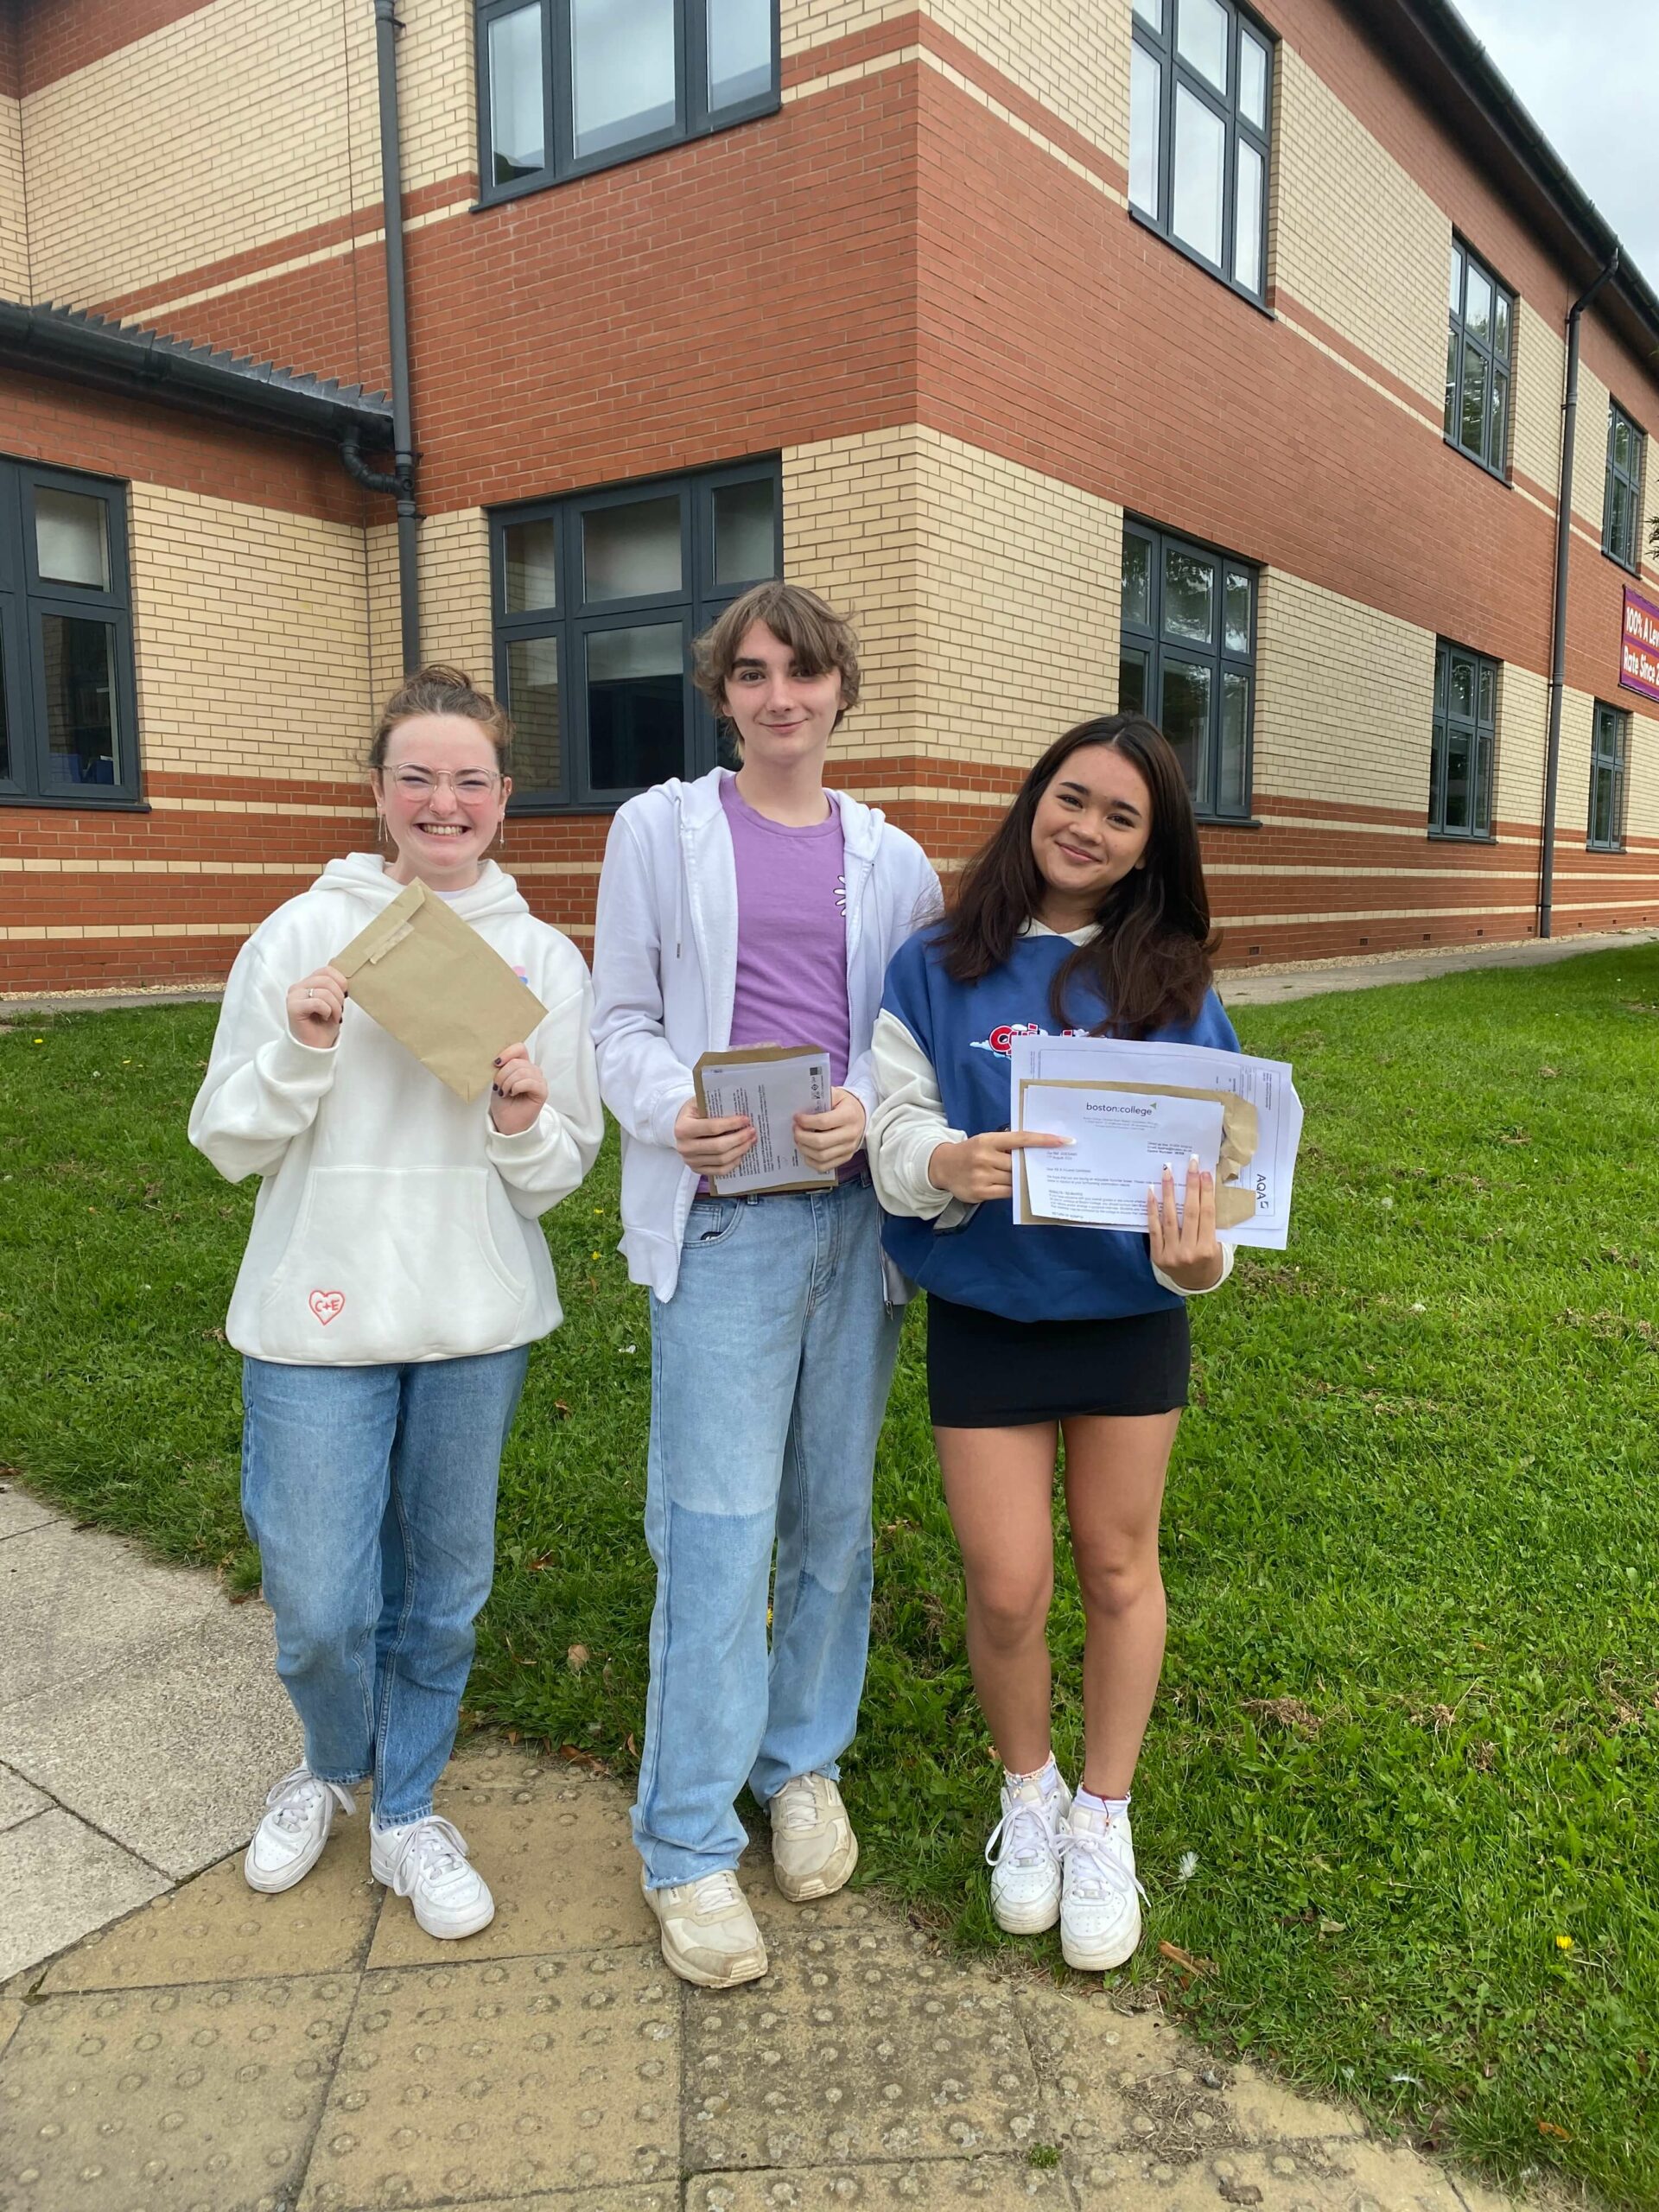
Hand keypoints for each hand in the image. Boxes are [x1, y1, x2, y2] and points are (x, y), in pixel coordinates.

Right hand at [286, 965, 348, 1047]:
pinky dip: (327, 1011)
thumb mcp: (334, 1002)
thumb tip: (345, 978)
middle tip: (339, 1010)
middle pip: (327, 979)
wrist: (315, 1047)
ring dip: (335, 1006)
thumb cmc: (324, 1026)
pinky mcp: (293, 1007)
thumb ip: (335, 987)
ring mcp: (294, 996)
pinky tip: (325, 1018)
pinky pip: (317, 1002)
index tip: (344, 996)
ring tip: (333, 1016)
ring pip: (324, 991)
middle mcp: (298, 987)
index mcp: (307, 983)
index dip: (341, 981)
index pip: (327, 970)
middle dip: (339, 996)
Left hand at [489, 1042, 547, 1135]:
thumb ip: (502, 1068)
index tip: (496, 1064)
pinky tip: (513, 1093)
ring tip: (505, 1092)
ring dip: (508, 1082)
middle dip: (503, 1074)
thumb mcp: (498, 1081)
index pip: (519, 1048)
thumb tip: (498, 1059)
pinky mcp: (542, 1091)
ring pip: (522, 1071)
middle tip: (498, 1087)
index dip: (507, 1053)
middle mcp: (533, 1071)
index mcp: (523, 1065)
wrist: (507, 1123)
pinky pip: (530, 1082)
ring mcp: (539, 1081)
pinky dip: (517, 1087)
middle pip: (517, 1061)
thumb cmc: (503, 1103)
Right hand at [673, 1097, 756, 1176]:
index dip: (732, 1124)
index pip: (713, 1127)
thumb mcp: (699, 1103)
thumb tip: (740, 1107)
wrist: (681, 1128)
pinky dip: (733, 1163)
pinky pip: (720, 1171)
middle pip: (719, 1146)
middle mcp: (684, 1147)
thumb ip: (715, 1104)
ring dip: (740, 1150)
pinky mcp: (696, 1169)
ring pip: (721, 1160)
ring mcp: (690, 1161)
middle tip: (752, 1131)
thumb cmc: (693, 1113)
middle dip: (739, 1139)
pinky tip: (741, 1153)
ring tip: (750, 1141)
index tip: (746, 1120)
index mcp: (683, 1128)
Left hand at [794, 1087, 865, 1171]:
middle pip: (820, 1142)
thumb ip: (822, 1098)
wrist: (862, 1116)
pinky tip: (806, 1150)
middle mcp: (851, 1134)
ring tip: (799, 1139)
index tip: (797, 1118)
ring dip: (804, 1149)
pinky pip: (824, 1166)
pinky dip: (811, 1161)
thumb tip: (802, 1105)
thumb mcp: (837, 1094)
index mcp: (849, 1115)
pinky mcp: (846, 1157)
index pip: (823, 1122)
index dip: (806, 1121)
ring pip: (821, 1156)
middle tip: (795, 1129)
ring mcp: (849, 1148)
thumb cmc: (846, 1105)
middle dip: (802, 1136)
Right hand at [927, 1128, 1071, 1203]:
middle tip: (1048, 1165)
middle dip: (1031, 1165)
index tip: (1062, 1141)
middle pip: (1018, 1163)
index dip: (1043, 1140)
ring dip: (1022, 1179)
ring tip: (1028, 1177)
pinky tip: (1014, 1186)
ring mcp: (981, 1176)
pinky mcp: (980, 1192)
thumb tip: (1036, 1151)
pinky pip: (1006, 1192)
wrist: (942, 1166)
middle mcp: (984, 1157)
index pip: (1021, 1139)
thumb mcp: (986, 1141)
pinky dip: (1013, 1189)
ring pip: (1014, 1179)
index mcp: (988, 1140)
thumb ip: (1007, 1145)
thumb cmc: (971, 1152)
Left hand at [1147, 1156, 1223, 1289]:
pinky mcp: (1157, 1255)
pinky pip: (1154, 1228)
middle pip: (1190, 1212)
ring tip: (1167, 1172)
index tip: (1204, 1173)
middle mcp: (1189, 1252)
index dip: (1205, 1192)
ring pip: (1170, 1217)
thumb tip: (1205, 1190)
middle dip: (1190, 1185)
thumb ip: (1211, 1224)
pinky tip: (1152, 1192)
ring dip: (1168, 1192)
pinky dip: (1152, 1209)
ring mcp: (1171, 1254)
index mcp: (1208, 1249)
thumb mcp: (1217, 1245)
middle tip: (1190, 1164)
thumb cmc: (1209, 1259)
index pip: (1207, 1214)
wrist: (1195, 1284)